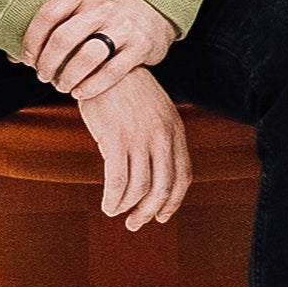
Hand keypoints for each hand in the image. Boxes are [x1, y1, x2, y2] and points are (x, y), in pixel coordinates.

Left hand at [21, 0, 176, 99]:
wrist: (155, 11)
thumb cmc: (107, 15)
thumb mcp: (82, 7)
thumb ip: (52, 26)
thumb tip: (11, 57)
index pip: (48, 14)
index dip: (32, 40)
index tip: (28, 59)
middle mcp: (103, 6)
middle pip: (63, 38)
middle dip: (47, 64)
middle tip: (43, 76)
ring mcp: (123, 26)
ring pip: (86, 57)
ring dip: (67, 78)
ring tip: (61, 86)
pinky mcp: (139, 47)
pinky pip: (110, 72)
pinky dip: (90, 87)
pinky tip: (80, 92)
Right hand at [77, 69, 191, 230]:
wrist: (104, 62)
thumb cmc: (126, 89)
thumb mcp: (155, 110)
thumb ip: (159, 137)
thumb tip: (154, 171)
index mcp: (175, 129)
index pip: (183, 176)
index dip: (173, 201)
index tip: (161, 215)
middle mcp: (162, 136)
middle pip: (163, 187)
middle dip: (150, 211)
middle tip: (136, 223)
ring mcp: (140, 138)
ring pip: (140, 188)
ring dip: (128, 208)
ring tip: (116, 213)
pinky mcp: (116, 139)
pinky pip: (118, 180)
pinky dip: (113, 198)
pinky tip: (108, 204)